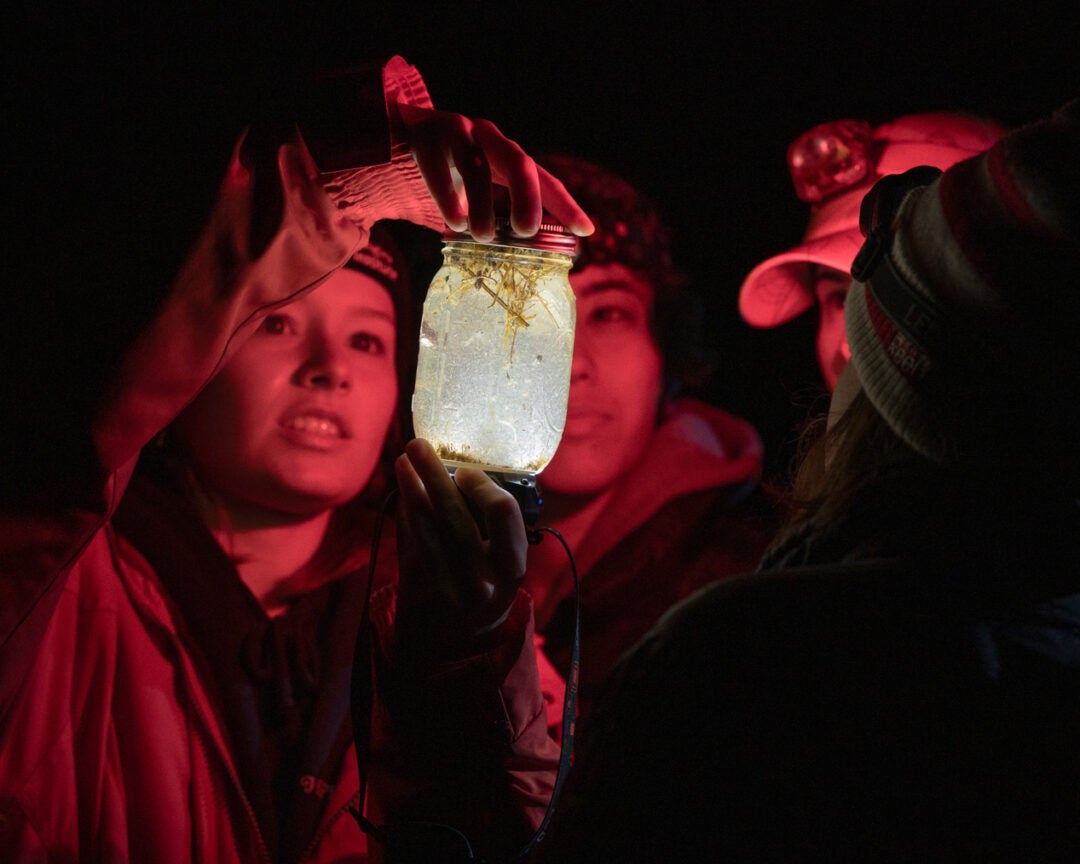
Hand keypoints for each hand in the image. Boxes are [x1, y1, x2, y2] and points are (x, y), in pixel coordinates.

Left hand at [393, 438, 527, 652]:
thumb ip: (493, 525)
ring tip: (402, 459)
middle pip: (455, 516)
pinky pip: (410, 539)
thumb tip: (466, 469)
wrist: (458, 640)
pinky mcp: (419, 587)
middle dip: (435, 476)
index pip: (502, 513)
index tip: (465, 470)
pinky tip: (401, 487)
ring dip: (411, 487)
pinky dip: (404, 510)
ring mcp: (447, 585)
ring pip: (425, 527)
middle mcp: (481, 578)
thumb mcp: (504, 562)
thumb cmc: (487, 585)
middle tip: (420, 445)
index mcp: (511, 566)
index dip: (482, 486)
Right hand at [397, 103, 593, 241]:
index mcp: (504, 156)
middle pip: (520, 163)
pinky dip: (448, 195)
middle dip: (529, 198)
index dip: (565, 204)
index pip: (543, 179)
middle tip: (526, 231)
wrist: (382, 147)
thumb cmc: (434, 180)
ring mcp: (456, 133)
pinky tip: (454, 222)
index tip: (586, 230)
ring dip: (484, 206)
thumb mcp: (470, 201)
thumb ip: (493, 221)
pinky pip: (439, 167)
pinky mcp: (425, 135)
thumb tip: (517, 264)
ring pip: (479, 167)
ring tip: (482, 236)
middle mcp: (488, 139)